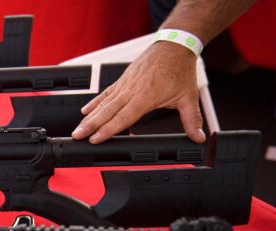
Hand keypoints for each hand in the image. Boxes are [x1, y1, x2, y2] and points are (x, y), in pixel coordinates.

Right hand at [71, 41, 205, 143]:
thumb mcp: (188, 97)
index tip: (95, 139)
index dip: (108, 130)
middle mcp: (132, 90)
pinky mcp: (123, 80)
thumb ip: (192, 120)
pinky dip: (95, 103)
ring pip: (103, 103)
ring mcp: (125, 84)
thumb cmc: (179, 70)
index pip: (123, 117)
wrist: (174, 46)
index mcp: (147, 97)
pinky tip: (85, 111)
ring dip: (89, 117)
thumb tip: (198, 138)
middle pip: (107, 112)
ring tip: (78, 128)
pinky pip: (106, 94)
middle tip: (77, 136)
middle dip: (91, 125)